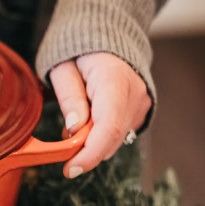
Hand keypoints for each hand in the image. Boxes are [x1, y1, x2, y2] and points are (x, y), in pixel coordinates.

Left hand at [49, 52, 151, 177]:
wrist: (106, 36)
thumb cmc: (78, 52)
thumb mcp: (63, 69)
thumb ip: (69, 97)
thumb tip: (74, 128)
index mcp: (113, 79)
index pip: (108, 127)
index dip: (90, 154)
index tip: (70, 169)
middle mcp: (134, 92)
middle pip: (112, 138)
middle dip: (86, 151)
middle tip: (63, 146)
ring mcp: (142, 102)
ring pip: (117, 140)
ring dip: (92, 143)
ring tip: (76, 122)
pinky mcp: (141, 110)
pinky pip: (120, 134)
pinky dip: (101, 136)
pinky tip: (89, 121)